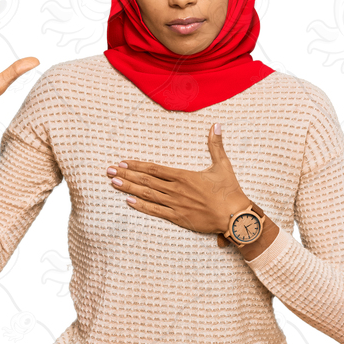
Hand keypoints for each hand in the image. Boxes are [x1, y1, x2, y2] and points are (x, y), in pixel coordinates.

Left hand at [106, 123, 250, 246]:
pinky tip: (128, 202)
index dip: (137, 166)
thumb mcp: (223, 165)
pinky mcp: (178, 218)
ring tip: (113, 183)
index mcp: (184, 176)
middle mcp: (176, 190)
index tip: (123, 162)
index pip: (155, 169)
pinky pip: (156, 211)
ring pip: (147, 195)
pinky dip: (141, 206)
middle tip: (108, 171)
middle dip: (126, 175)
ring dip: (129, 189)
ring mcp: (175, 204)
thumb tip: (216, 125)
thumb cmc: (230, 191)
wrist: (235, 216)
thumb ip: (216, 145)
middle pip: (146, 181)